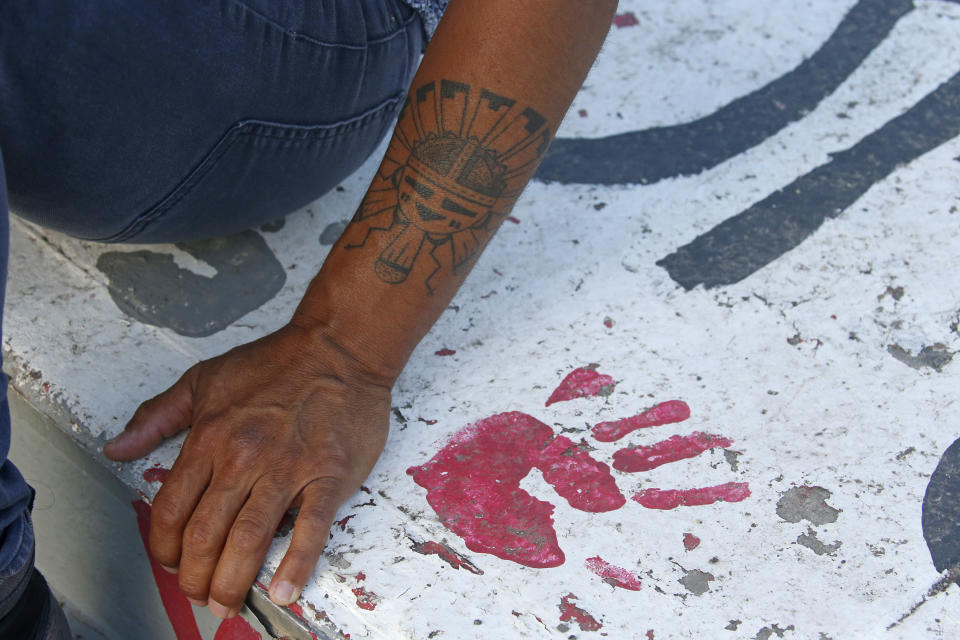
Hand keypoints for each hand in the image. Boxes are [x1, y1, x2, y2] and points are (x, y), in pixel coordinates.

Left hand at [103, 322, 392, 617]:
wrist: (339, 347)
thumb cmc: (276, 362)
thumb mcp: (204, 379)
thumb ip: (156, 416)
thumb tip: (117, 447)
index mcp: (211, 437)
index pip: (172, 510)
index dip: (164, 548)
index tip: (170, 562)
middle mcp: (244, 457)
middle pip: (206, 535)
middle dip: (194, 576)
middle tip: (198, 593)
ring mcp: (289, 468)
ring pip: (249, 540)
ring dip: (233, 582)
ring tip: (228, 603)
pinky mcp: (329, 475)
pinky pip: (311, 529)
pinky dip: (295, 566)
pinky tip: (284, 590)